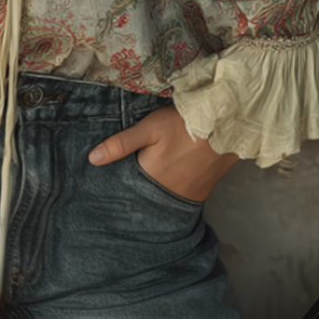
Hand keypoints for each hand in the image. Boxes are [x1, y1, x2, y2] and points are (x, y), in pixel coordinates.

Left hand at [88, 104, 237, 202]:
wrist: (226, 123)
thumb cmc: (184, 123)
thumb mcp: (149, 128)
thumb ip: (121, 144)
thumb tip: (92, 160)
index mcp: (152, 179)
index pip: (130, 189)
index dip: (121, 183)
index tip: (113, 180)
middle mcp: (170, 193)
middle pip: (148, 195)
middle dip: (139, 188)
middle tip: (137, 173)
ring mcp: (190, 194)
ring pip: (166, 196)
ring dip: (159, 188)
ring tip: (155, 173)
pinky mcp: (205, 190)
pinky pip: (185, 194)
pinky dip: (177, 187)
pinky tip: (175, 173)